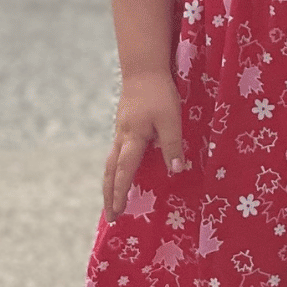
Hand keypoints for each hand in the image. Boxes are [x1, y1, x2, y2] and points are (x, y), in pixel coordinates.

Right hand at [102, 71, 187, 217]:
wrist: (144, 69)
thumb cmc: (159, 94)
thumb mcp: (171, 119)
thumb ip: (173, 145)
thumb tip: (176, 172)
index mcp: (132, 139)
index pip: (124, 172)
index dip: (121, 193)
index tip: (117, 212)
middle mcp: (122, 138)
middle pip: (110, 172)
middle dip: (109, 196)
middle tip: (111, 217)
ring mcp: (120, 132)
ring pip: (110, 164)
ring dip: (109, 185)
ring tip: (111, 203)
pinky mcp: (124, 127)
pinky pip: (115, 155)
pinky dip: (114, 171)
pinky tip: (120, 175)